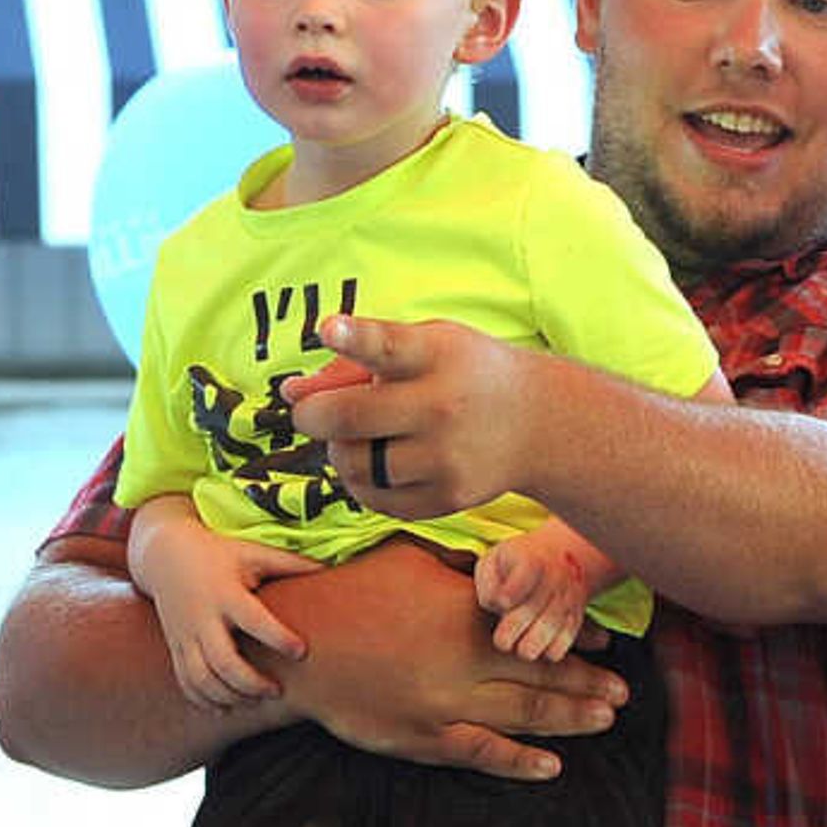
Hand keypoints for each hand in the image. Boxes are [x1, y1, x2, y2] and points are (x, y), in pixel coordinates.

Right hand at [143, 530, 322, 710]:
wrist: (164, 555)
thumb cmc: (218, 555)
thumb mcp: (252, 553)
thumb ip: (288, 564)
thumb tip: (330, 568)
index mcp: (226, 593)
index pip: (253, 620)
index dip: (278, 638)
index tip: (301, 651)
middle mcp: (203, 617)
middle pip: (224, 661)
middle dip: (252, 683)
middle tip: (278, 691)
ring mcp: (185, 635)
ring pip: (203, 679)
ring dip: (230, 697)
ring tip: (256, 701)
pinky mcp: (176, 647)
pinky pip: (186, 682)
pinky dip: (204, 701)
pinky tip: (226, 708)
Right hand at [279, 540, 627, 781]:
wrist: (297, 646)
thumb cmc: (352, 590)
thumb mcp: (412, 556)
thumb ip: (466, 567)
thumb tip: (508, 573)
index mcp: (463, 615)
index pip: (537, 631)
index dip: (578, 642)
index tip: (608, 648)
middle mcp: (461, 664)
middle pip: (541, 677)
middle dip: (588, 686)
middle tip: (624, 694)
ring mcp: (442, 707)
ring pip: (522, 718)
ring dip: (570, 720)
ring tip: (604, 720)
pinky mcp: (419, 740)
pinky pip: (481, 755)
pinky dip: (520, 762)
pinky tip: (552, 766)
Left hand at [283, 313, 548, 519]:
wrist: (535, 422)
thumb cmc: (462, 372)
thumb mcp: (426, 344)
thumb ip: (359, 359)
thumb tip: (290, 393)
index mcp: (437, 355)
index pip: (389, 347)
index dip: (355, 338)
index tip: (330, 328)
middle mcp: (442, 407)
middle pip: (349, 418)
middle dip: (311, 416)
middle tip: (308, 413)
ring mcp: (445, 458)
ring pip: (353, 465)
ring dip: (339, 451)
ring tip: (356, 438)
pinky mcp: (446, 497)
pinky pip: (374, 498)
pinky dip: (362, 482)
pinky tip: (379, 462)